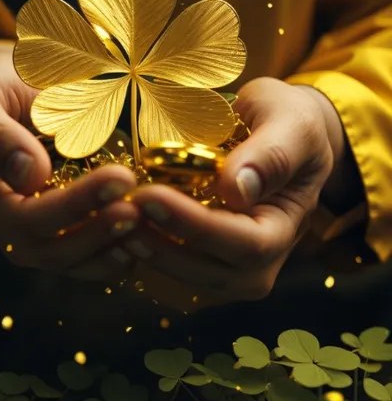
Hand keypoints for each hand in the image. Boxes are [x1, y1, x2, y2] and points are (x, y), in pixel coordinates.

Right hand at [0, 44, 138, 279]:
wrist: (4, 91)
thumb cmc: (1, 79)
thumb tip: (29, 176)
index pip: (18, 206)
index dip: (72, 203)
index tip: (121, 180)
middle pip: (36, 241)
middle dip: (92, 229)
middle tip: (139, 208)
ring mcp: (12, 229)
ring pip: (54, 257)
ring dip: (101, 248)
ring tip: (143, 225)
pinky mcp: (38, 236)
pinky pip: (68, 261)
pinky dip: (103, 260)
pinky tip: (135, 247)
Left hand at [126, 78, 344, 303]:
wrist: (281, 138)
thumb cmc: (289, 123)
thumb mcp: (291, 123)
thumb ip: (272, 154)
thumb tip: (236, 190)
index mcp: (284, 230)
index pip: (244, 243)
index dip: (194, 224)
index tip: (149, 195)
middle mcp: (259, 265)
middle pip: (207, 270)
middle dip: (159, 242)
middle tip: (116, 208)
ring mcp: (227, 272)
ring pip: (181, 278)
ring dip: (143, 250)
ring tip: (109, 216)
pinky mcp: (199, 268)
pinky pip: (166, 271)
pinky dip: (138, 251)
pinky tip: (113, 223)